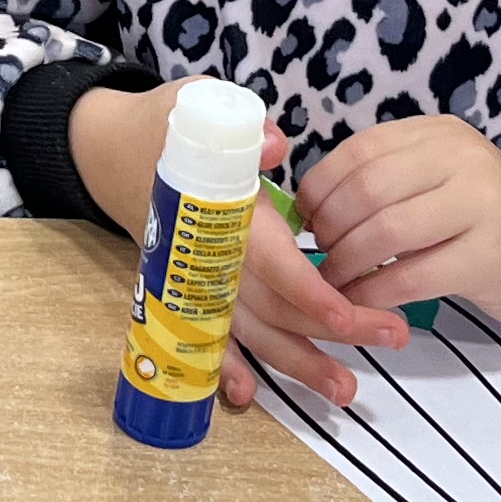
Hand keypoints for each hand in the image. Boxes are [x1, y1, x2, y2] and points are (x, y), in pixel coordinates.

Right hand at [66, 82, 398, 409]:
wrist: (109, 149)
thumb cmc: (166, 128)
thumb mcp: (200, 106)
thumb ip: (244, 129)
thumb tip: (275, 144)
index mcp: (215, 212)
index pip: (266, 261)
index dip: (306, 290)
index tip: (347, 314)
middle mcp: (202, 256)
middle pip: (269, 306)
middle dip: (328, 330)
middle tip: (391, 336)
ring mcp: (190, 280)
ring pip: (247, 332)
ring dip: (295, 363)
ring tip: (344, 390)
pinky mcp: (184, 291)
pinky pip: (207, 337)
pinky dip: (223, 367)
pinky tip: (246, 395)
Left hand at [299, 115, 500, 336]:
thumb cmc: (488, 221)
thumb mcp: (442, 180)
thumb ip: (388, 180)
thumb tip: (307, 206)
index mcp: (441, 134)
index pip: (360, 151)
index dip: (321, 188)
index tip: (305, 219)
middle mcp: (461, 158)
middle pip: (367, 189)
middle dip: (329, 228)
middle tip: (315, 256)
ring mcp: (480, 204)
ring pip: (385, 231)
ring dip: (345, 263)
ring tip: (331, 282)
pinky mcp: (489, 255)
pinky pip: (411, 275)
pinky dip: (374, 292)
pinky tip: (360, 302)